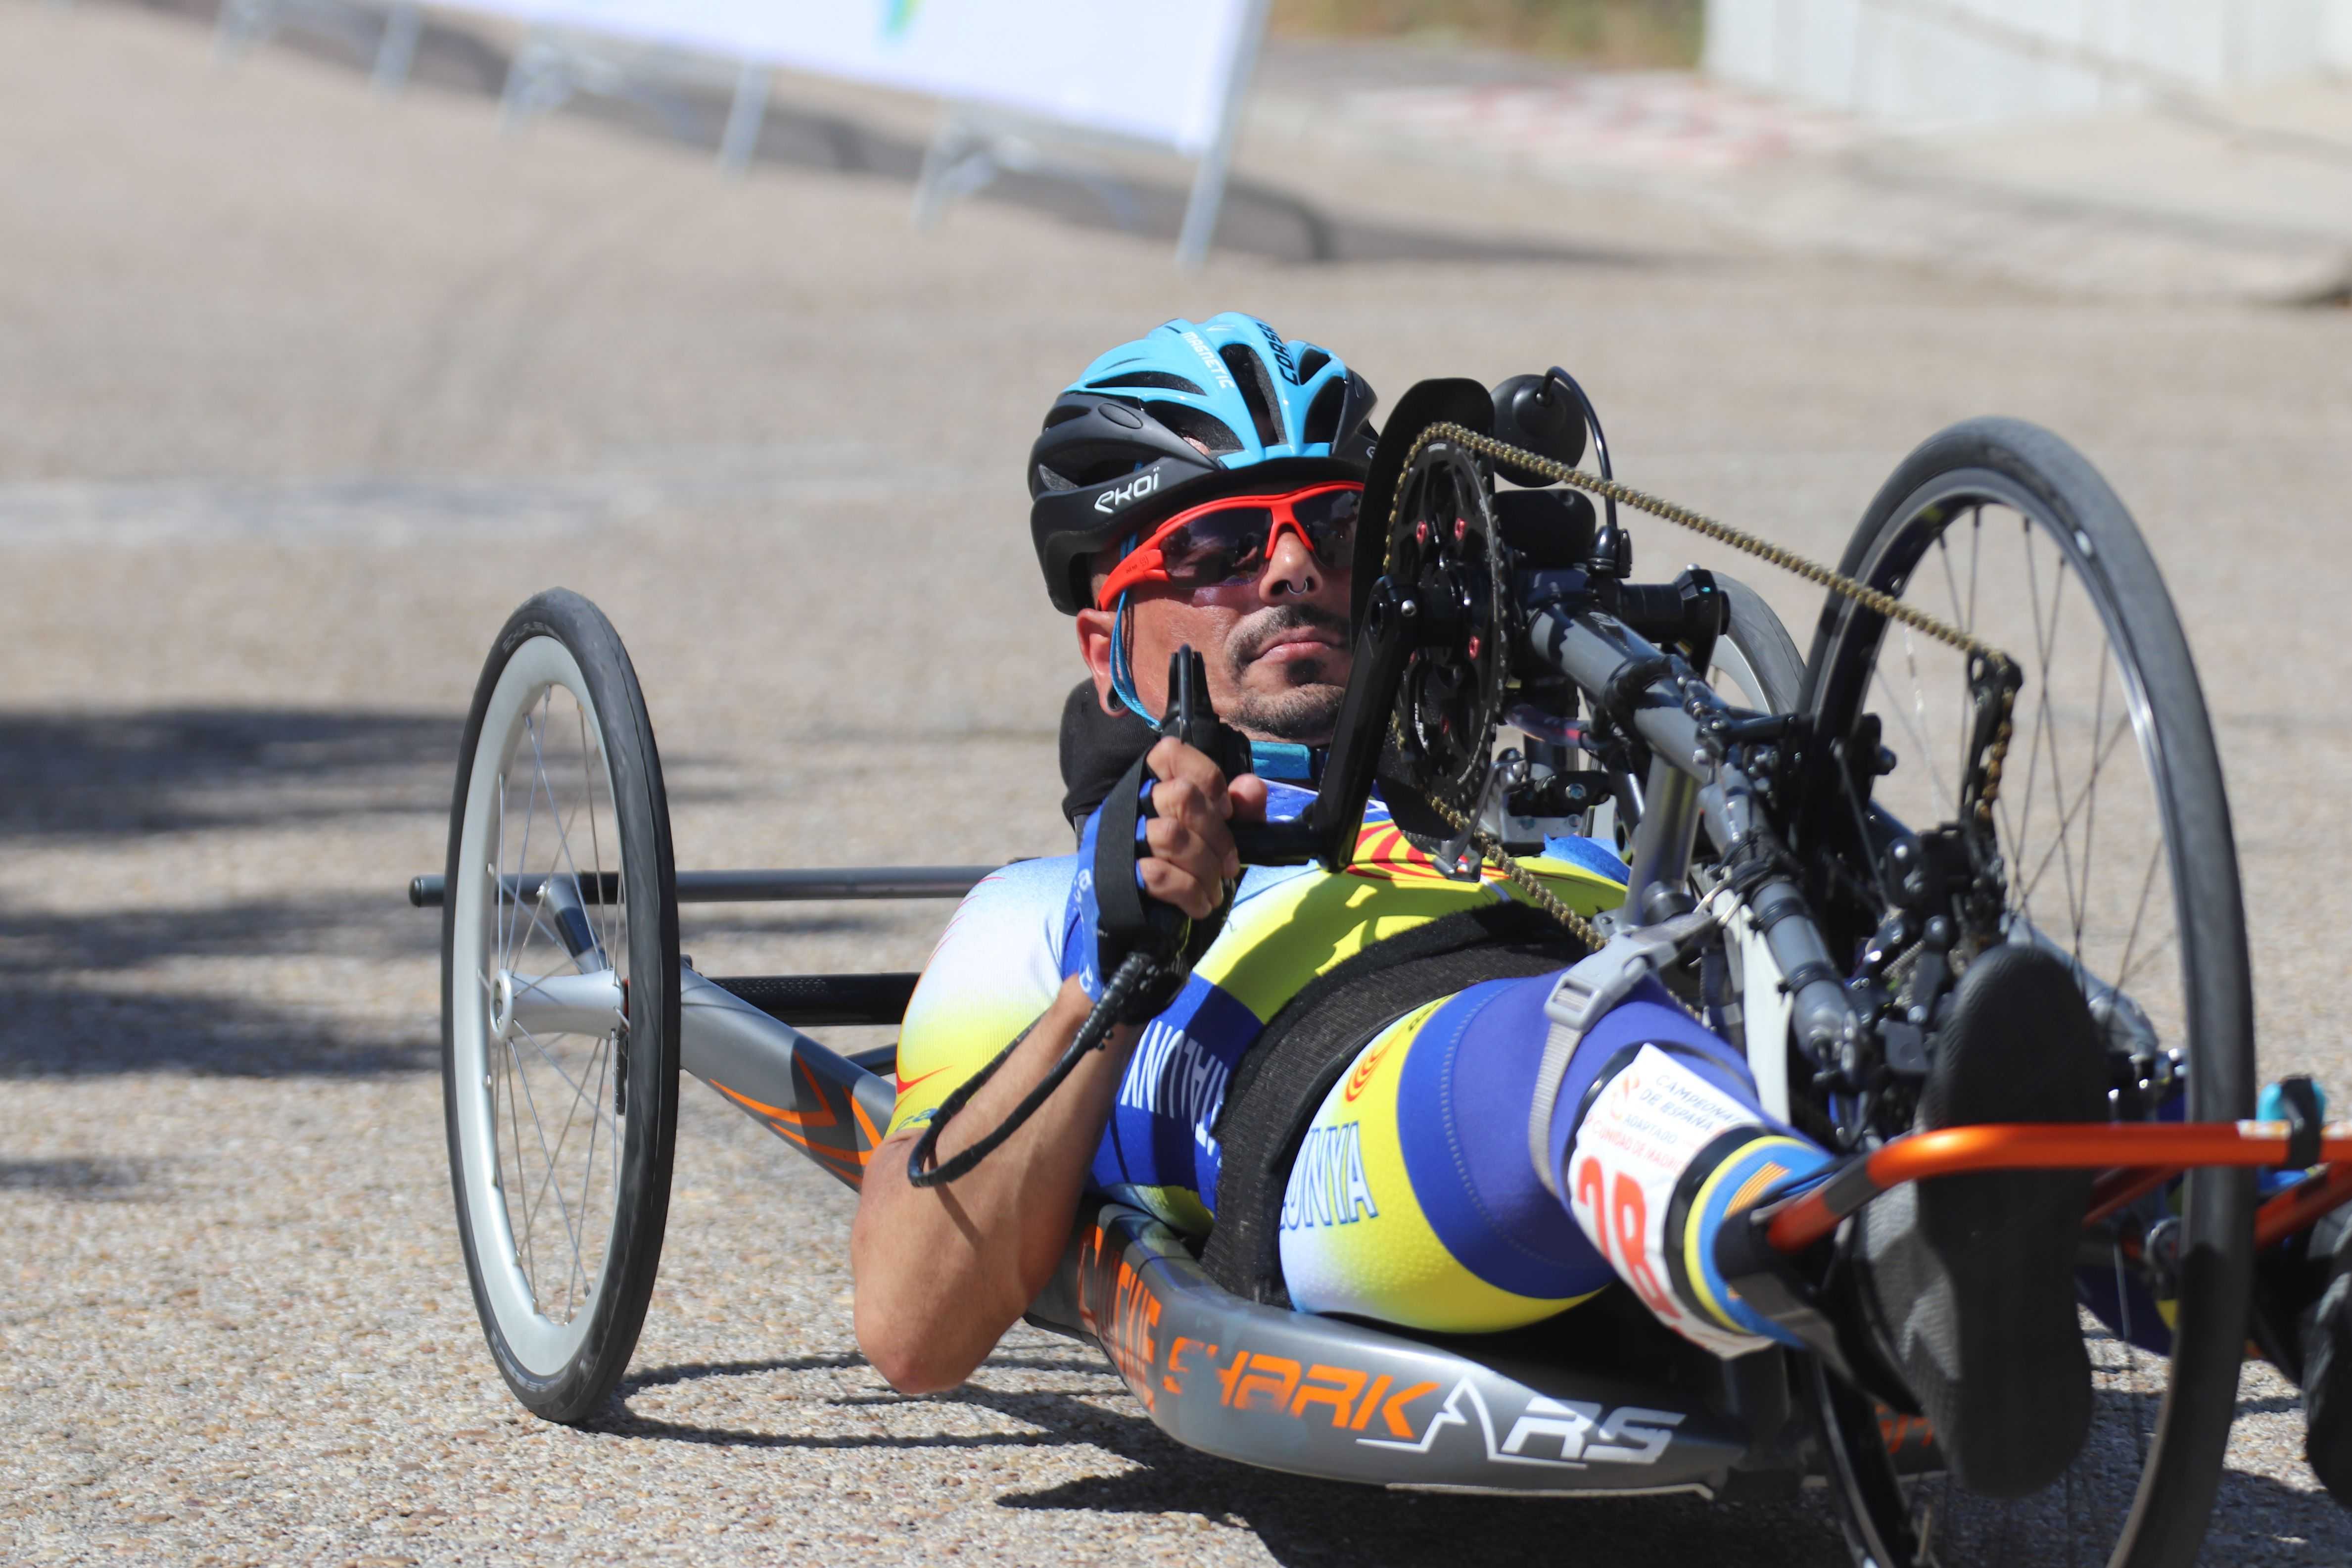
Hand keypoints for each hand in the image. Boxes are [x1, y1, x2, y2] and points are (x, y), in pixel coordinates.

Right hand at [1138, 736, 1267, 919]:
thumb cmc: (1183, 866)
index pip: (1171, 753)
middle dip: (1217, 834)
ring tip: (1215, 889)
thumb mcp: (1217, 836)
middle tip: (1230, 865)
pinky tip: (1200, 905)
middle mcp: (1132, 804)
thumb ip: (1241, 810)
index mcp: (1154, 785)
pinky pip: (1159, 874)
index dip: (1207, 778)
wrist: (1139, 915)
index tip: (1227, 811)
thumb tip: (1252, 786)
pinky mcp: (1118, 874)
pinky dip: (1190, 892)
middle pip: (1180, 794)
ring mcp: (1122, 838)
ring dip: (1206, 867)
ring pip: (1171, 835)